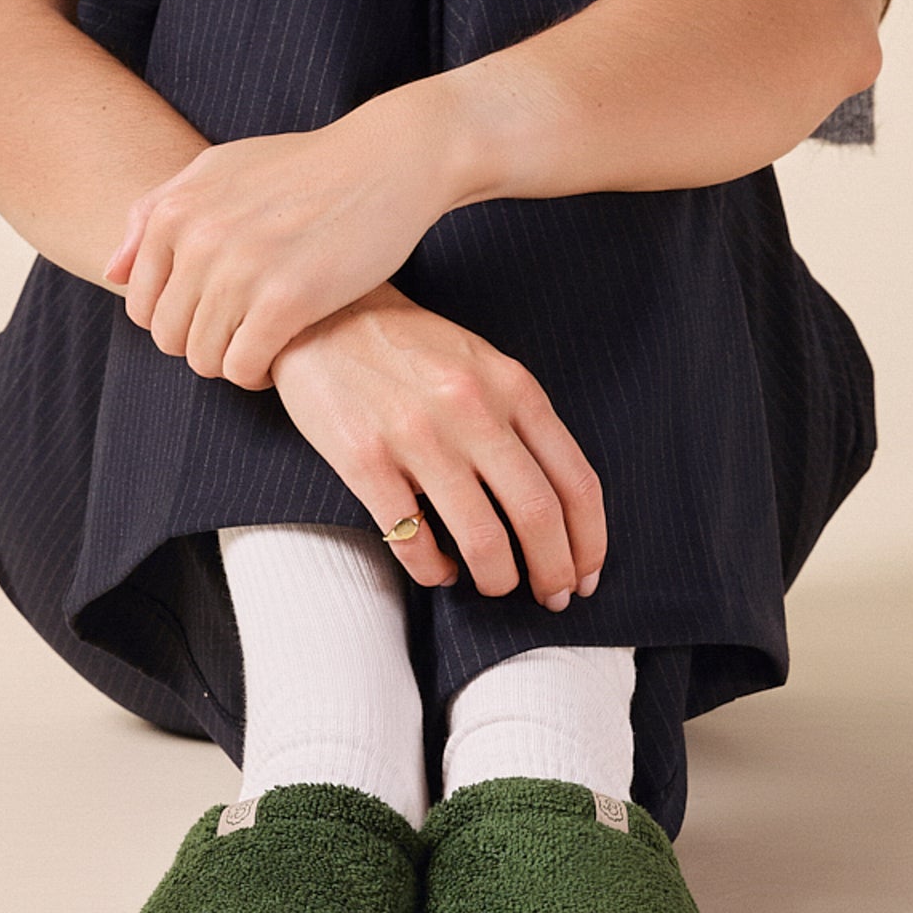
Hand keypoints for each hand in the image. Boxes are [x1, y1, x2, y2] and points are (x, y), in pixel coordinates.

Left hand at [104, 90, 467, 389]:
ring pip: (204, 359)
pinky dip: (258, 373)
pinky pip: (243, 367)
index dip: (177, 320)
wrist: (386, 161)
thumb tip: (112, 273)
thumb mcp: (218, 170)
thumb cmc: (303, 168)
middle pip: (169, 338)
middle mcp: (198, 240)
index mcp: (174, 211)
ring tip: (262, 343)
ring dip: (232, 362)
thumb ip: (154, 214)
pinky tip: (281, 354)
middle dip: (202, 343)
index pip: (141, 305)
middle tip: (242, 331)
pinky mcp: (286, 300)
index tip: (214, 313)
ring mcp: (240, 271)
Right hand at [268, 281, 605, 609]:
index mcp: (511, 387)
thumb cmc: (409, 347)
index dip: (589, 541)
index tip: (586, 574)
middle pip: (538, 516)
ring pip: (482, 538)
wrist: (323, 314)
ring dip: (498, 579)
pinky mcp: (363, 458)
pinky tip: (439, 569)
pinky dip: (433, 570)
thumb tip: (556, 508)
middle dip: (554, 572)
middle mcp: (471, 409)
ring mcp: (416, 435)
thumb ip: (520, 421)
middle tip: (552, 597)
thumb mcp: (482, 365)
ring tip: (496, 585)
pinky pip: (412, 539)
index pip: (575, 480)